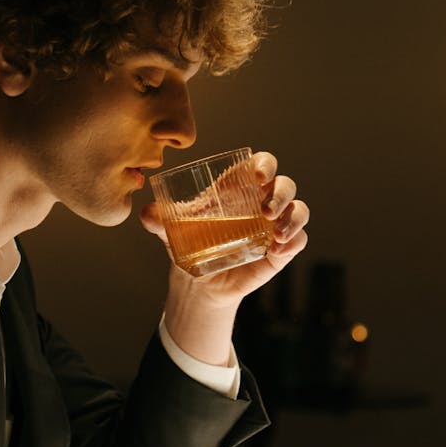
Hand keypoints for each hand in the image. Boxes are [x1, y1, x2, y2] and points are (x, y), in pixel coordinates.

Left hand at [140, 151, 309, 304]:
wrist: (198, 282)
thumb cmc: (188, 244)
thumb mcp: (171, 232)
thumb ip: (158, 221)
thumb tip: (146, 213)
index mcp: (239, 187)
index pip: (261, 165)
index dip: (265, 164)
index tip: (258, 175)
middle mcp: (262, 201)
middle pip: (285, 185)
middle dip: (281, 192)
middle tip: (266, 210)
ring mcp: (275, 225)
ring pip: (299, 209)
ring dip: (293, 217)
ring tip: (277, 233)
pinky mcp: (281, 249)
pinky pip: (298, 240)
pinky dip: (295, 241)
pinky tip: (279, 249)